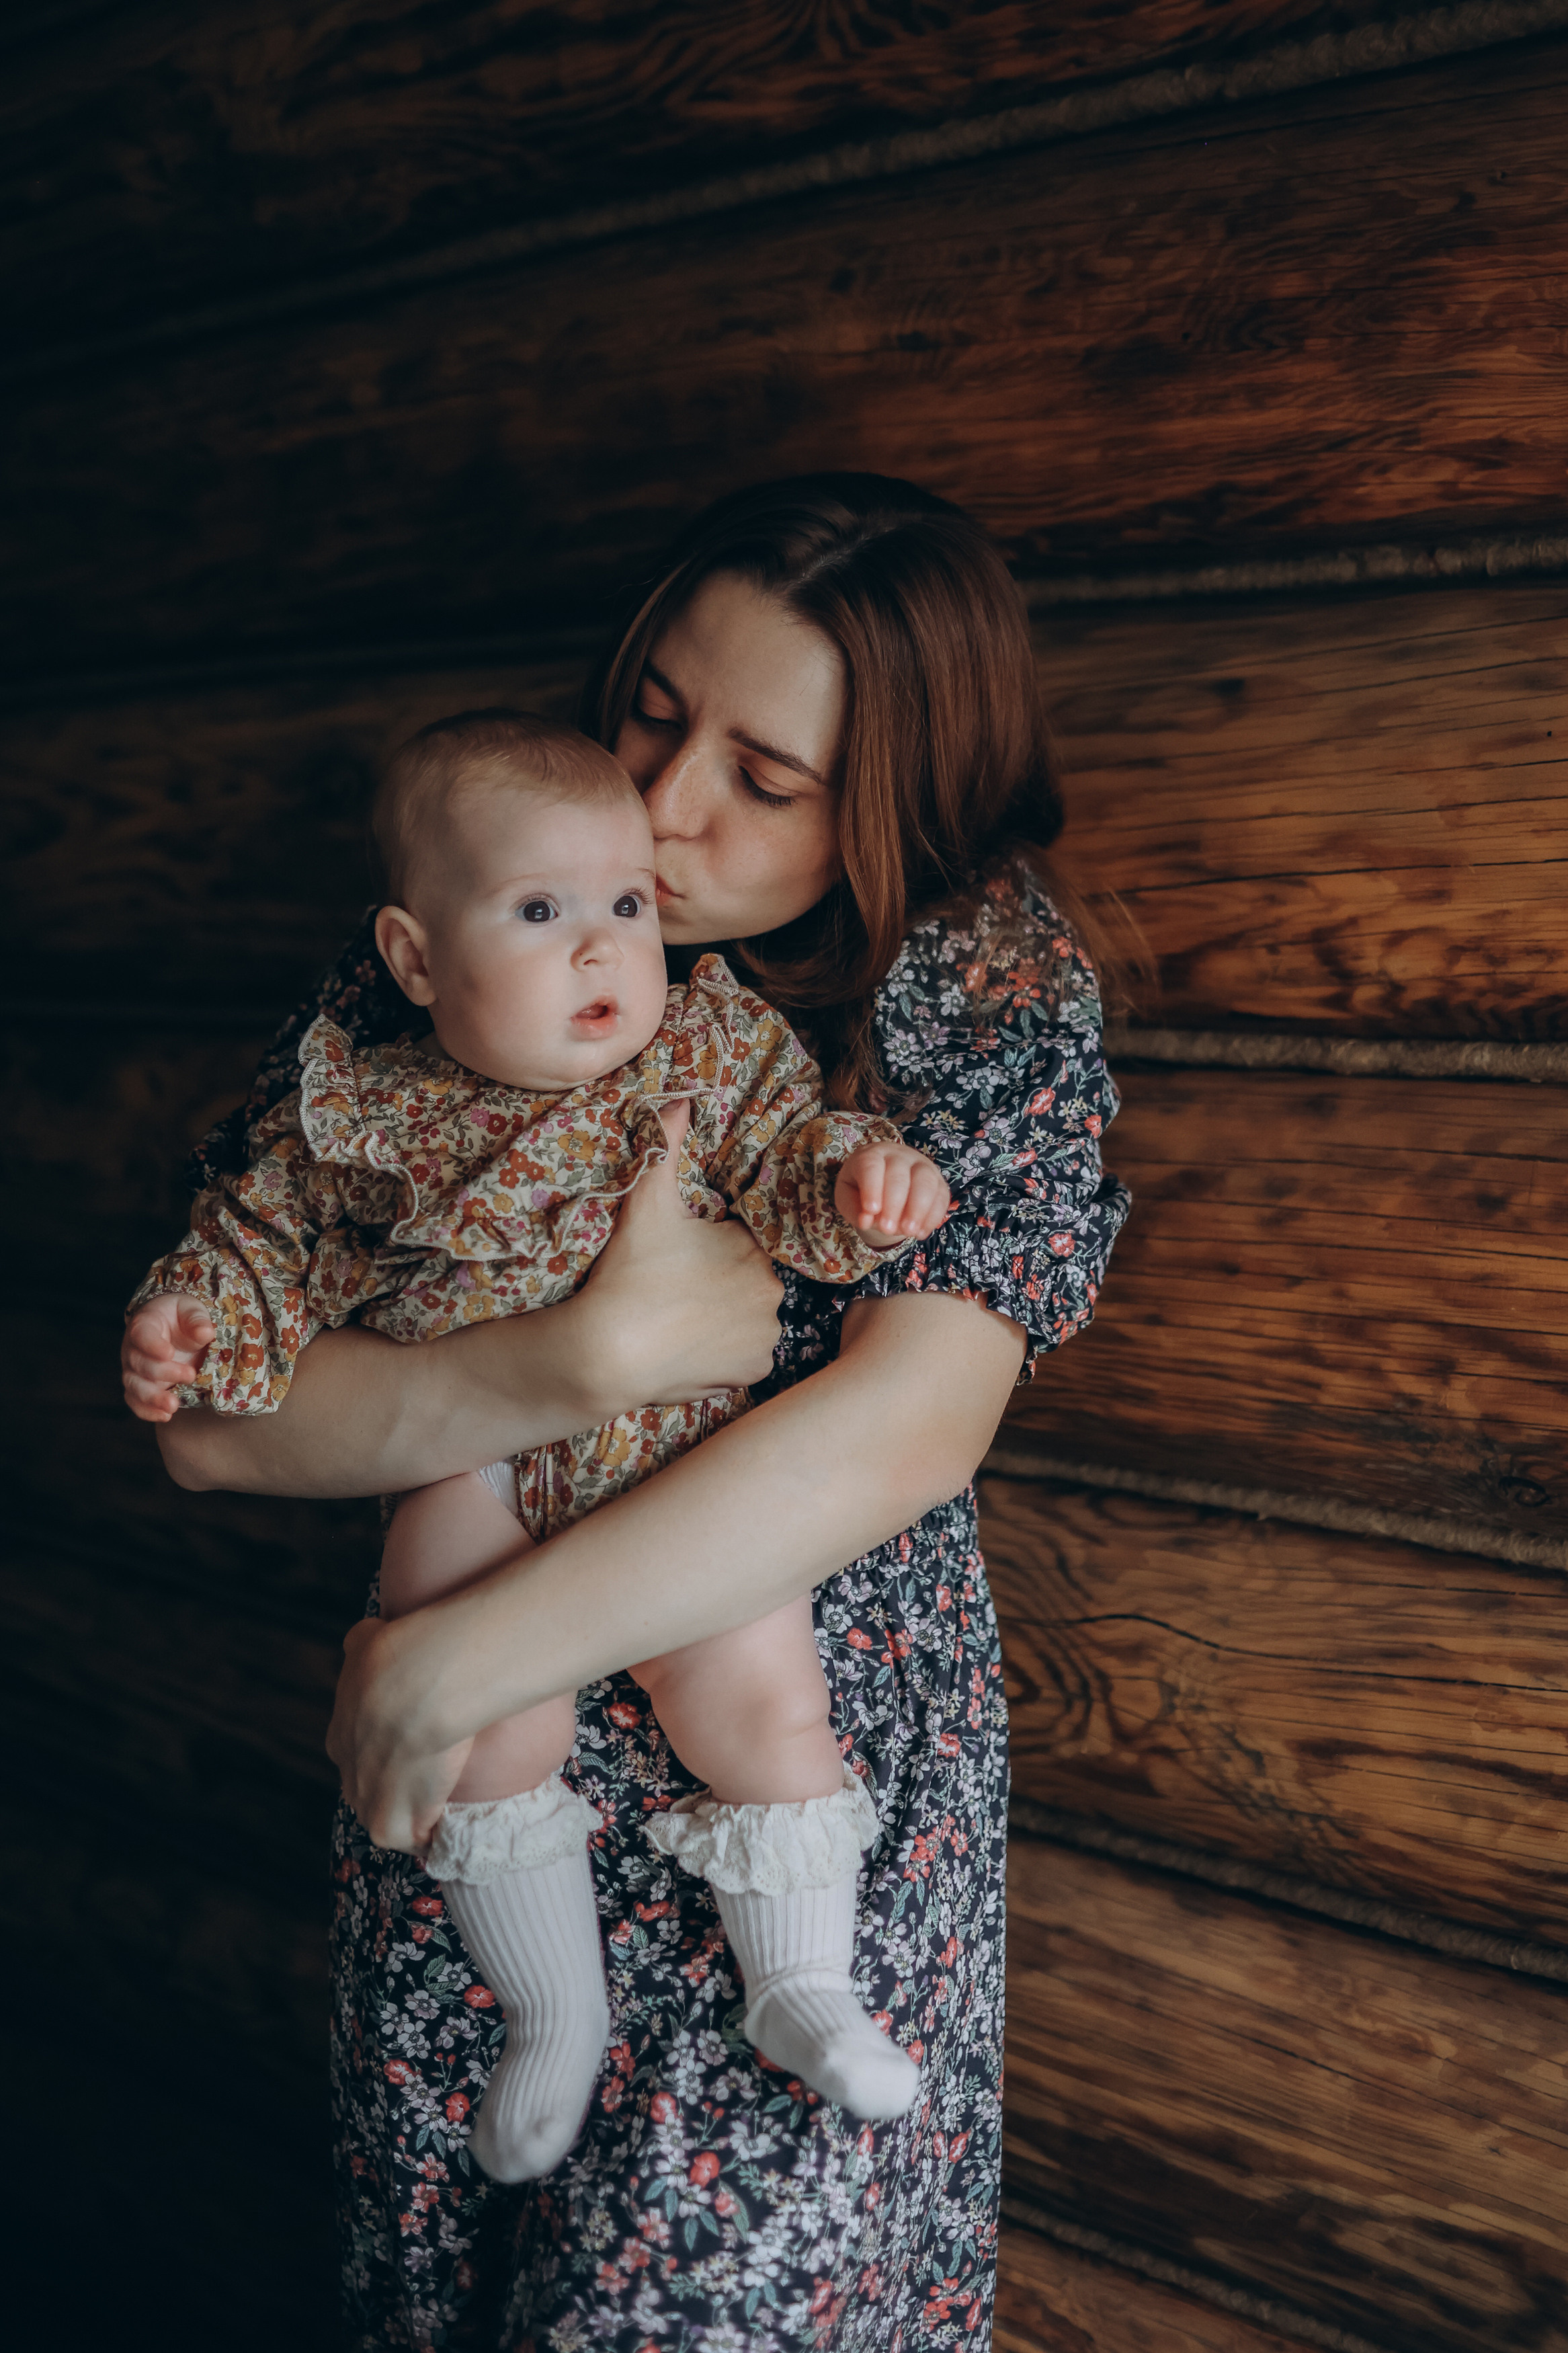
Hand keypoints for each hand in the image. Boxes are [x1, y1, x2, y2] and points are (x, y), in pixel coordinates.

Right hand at [122, 1293, 213, 1421]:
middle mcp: (133, 1348)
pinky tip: (165, 1416)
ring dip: (153, 1398)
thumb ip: (197, 1319)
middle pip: (140, 1364)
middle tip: (191, 1375)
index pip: (142, 1335)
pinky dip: (147, 1411)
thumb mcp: (191, 1309)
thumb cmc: (180, 1317)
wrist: (172, 1328)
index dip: (152, 1345)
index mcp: (144, 1324)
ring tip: (173, 1406)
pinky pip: (135, 1401)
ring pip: (135, 1386)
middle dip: (164, 1373)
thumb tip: (206, 1332)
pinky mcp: (139, 1386)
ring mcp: (134, 1369)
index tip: (169, 1353)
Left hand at [327, 1615, 473, 1854]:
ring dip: (410, 1816)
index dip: (386, 1749)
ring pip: (384, 1819)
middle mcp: (347, 1772)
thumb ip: (363, 1644)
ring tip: (442, 1808)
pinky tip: (450, 1826)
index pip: (358, 1751)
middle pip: (368, 1789)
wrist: (423, 1682)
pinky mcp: (389, 1825)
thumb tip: (367, 1637)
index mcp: (341, 1733)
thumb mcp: (368, 1637)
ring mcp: (366, 1801)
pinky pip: (412, 1841)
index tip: (413, 1741)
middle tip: (432, 1774)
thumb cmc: (401, 1654)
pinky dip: (429, 1837)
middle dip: (394, 1786)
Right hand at [572, 1099, 783, 1410]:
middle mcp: (772, 1294)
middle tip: (676, 1287)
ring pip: (749, 1318)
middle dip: (720, 1280)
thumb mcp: (646, 1200)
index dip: (710, 1246)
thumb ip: (666, 1144)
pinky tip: (692, 1344)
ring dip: (726, 1317)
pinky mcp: (751, 1373)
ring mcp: (764, 1338)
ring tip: (682, 1316)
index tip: (681, 1258)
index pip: (741, 1241)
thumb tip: (681, 1098)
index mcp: (754, 1249)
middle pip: (748, 1280)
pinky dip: (724, 1352)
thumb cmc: (630, 1272)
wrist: (608, 1352)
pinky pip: (745, 1357)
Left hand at [835, 1144, 951, 1249]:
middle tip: (887, 1229)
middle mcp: (899, 1155)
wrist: (884, 1182)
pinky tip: (920, 1233)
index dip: (872, 1187)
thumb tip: (866, 1220)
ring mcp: (922, 1166)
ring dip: (918, 1209)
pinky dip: (933, 1216)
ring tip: (908, 1232)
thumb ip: (852, 1208)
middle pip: (899, 1175)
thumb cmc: (861, 1188)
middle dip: (894, 1204)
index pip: (871, 1165)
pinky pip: (941, 1196)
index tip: (871, 1210)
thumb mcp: (847, 1196)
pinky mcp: (938, 1181)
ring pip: (925, 1182)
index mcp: (871, 1155)